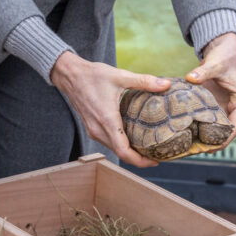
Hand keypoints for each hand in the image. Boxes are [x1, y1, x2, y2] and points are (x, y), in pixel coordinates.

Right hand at [50, 51, 169, 167]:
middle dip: (139, 158)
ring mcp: (93, 130)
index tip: (155, 160)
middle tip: (157, 153)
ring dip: (130, 151)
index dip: (141, 161)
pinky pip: (108, 142)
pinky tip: (131, 136)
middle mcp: (98, 129)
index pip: (124, 151)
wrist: (69, 75)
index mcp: (107, 120)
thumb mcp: (120, 76)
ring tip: (147, 146)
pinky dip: (121, 144)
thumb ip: (144, 81)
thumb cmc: (92, 75)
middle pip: (121, 153)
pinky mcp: (91, 128)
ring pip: (114, 149)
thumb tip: (165, 84)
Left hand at [186, 32, 235, 143]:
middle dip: (215, 141)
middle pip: (227, 130)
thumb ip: (203, 72)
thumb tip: (190, 78)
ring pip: (218, 126)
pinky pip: (210, 118)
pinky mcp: (217, 104)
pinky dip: (201, 126)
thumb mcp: (214, 64)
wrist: (223, 49)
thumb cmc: (223, 56)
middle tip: (197, 151)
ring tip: (191, 147)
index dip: (225, 137)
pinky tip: (188, 133)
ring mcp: (227, 106)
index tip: (213, 147)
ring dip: (207, 136)